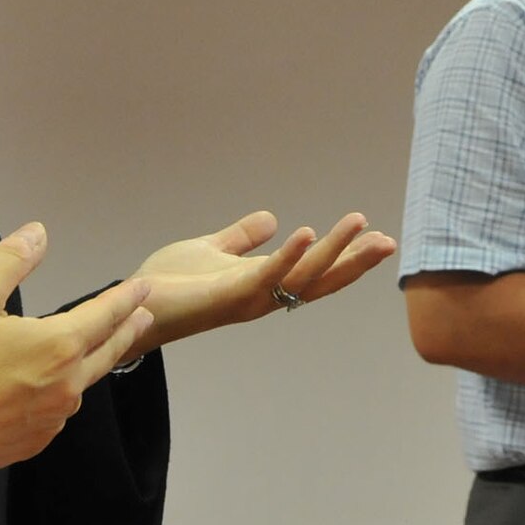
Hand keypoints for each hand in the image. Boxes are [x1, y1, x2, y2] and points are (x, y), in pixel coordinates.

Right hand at [0, 222, 152, 481]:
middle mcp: (66, 385)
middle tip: (144, 316)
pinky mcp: (35, 442)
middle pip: (107, 351)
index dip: (125, 298)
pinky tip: (52, 389)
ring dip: (94, 362)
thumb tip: (38, 233)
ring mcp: (52, 419)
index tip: (143, 287)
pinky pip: (58, 412)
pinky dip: (63, 393)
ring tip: (96, 349)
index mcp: (58, 345)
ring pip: (82, 384)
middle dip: (127, 330)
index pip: (104, 315)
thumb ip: (10, 261)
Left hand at [131, 209, 397, 348]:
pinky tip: (306, 232)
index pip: (315, 270)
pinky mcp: (229, 295)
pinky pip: (266, 274)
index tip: (376, 237)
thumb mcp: (213, 249)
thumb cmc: (171, 284)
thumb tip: (271, 220)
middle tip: (390, 241)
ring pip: (302, 276)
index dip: (346, 256)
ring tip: (359, 224)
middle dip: (355, 261)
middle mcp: (265, 296)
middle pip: (320, 280)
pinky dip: (288, 255)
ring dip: (333, 251)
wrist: (135, 304)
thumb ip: (242, 237)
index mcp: (265, 283)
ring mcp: (250, 298)